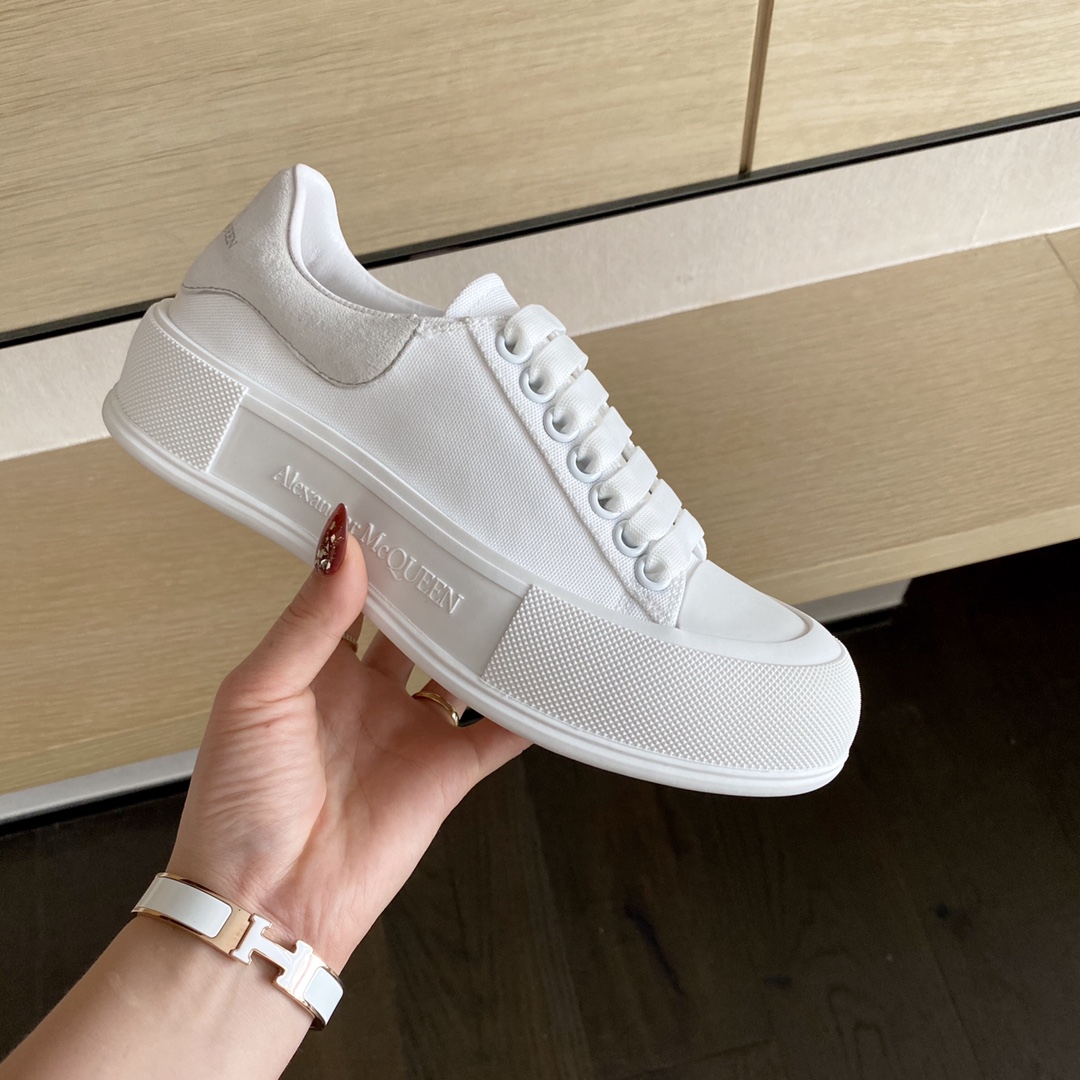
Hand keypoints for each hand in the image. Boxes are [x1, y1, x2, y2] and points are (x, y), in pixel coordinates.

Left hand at [166, 504, 528, 970]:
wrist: (266, 903)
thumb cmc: (237, 808)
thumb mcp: (258, 693)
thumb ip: (307, 620)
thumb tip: (340, 548)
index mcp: (312, 671)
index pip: (351, 596)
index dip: (375, 559)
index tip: (401, 514)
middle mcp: (366, 696)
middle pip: (414, 628)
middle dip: (437, 592)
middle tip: (467, 543)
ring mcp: (408, 732)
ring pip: (459, 670)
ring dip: (482, 639)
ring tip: (511, 591)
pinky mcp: (445, 772)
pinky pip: (497, 733)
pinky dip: (525, 709)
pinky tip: (546, 675)